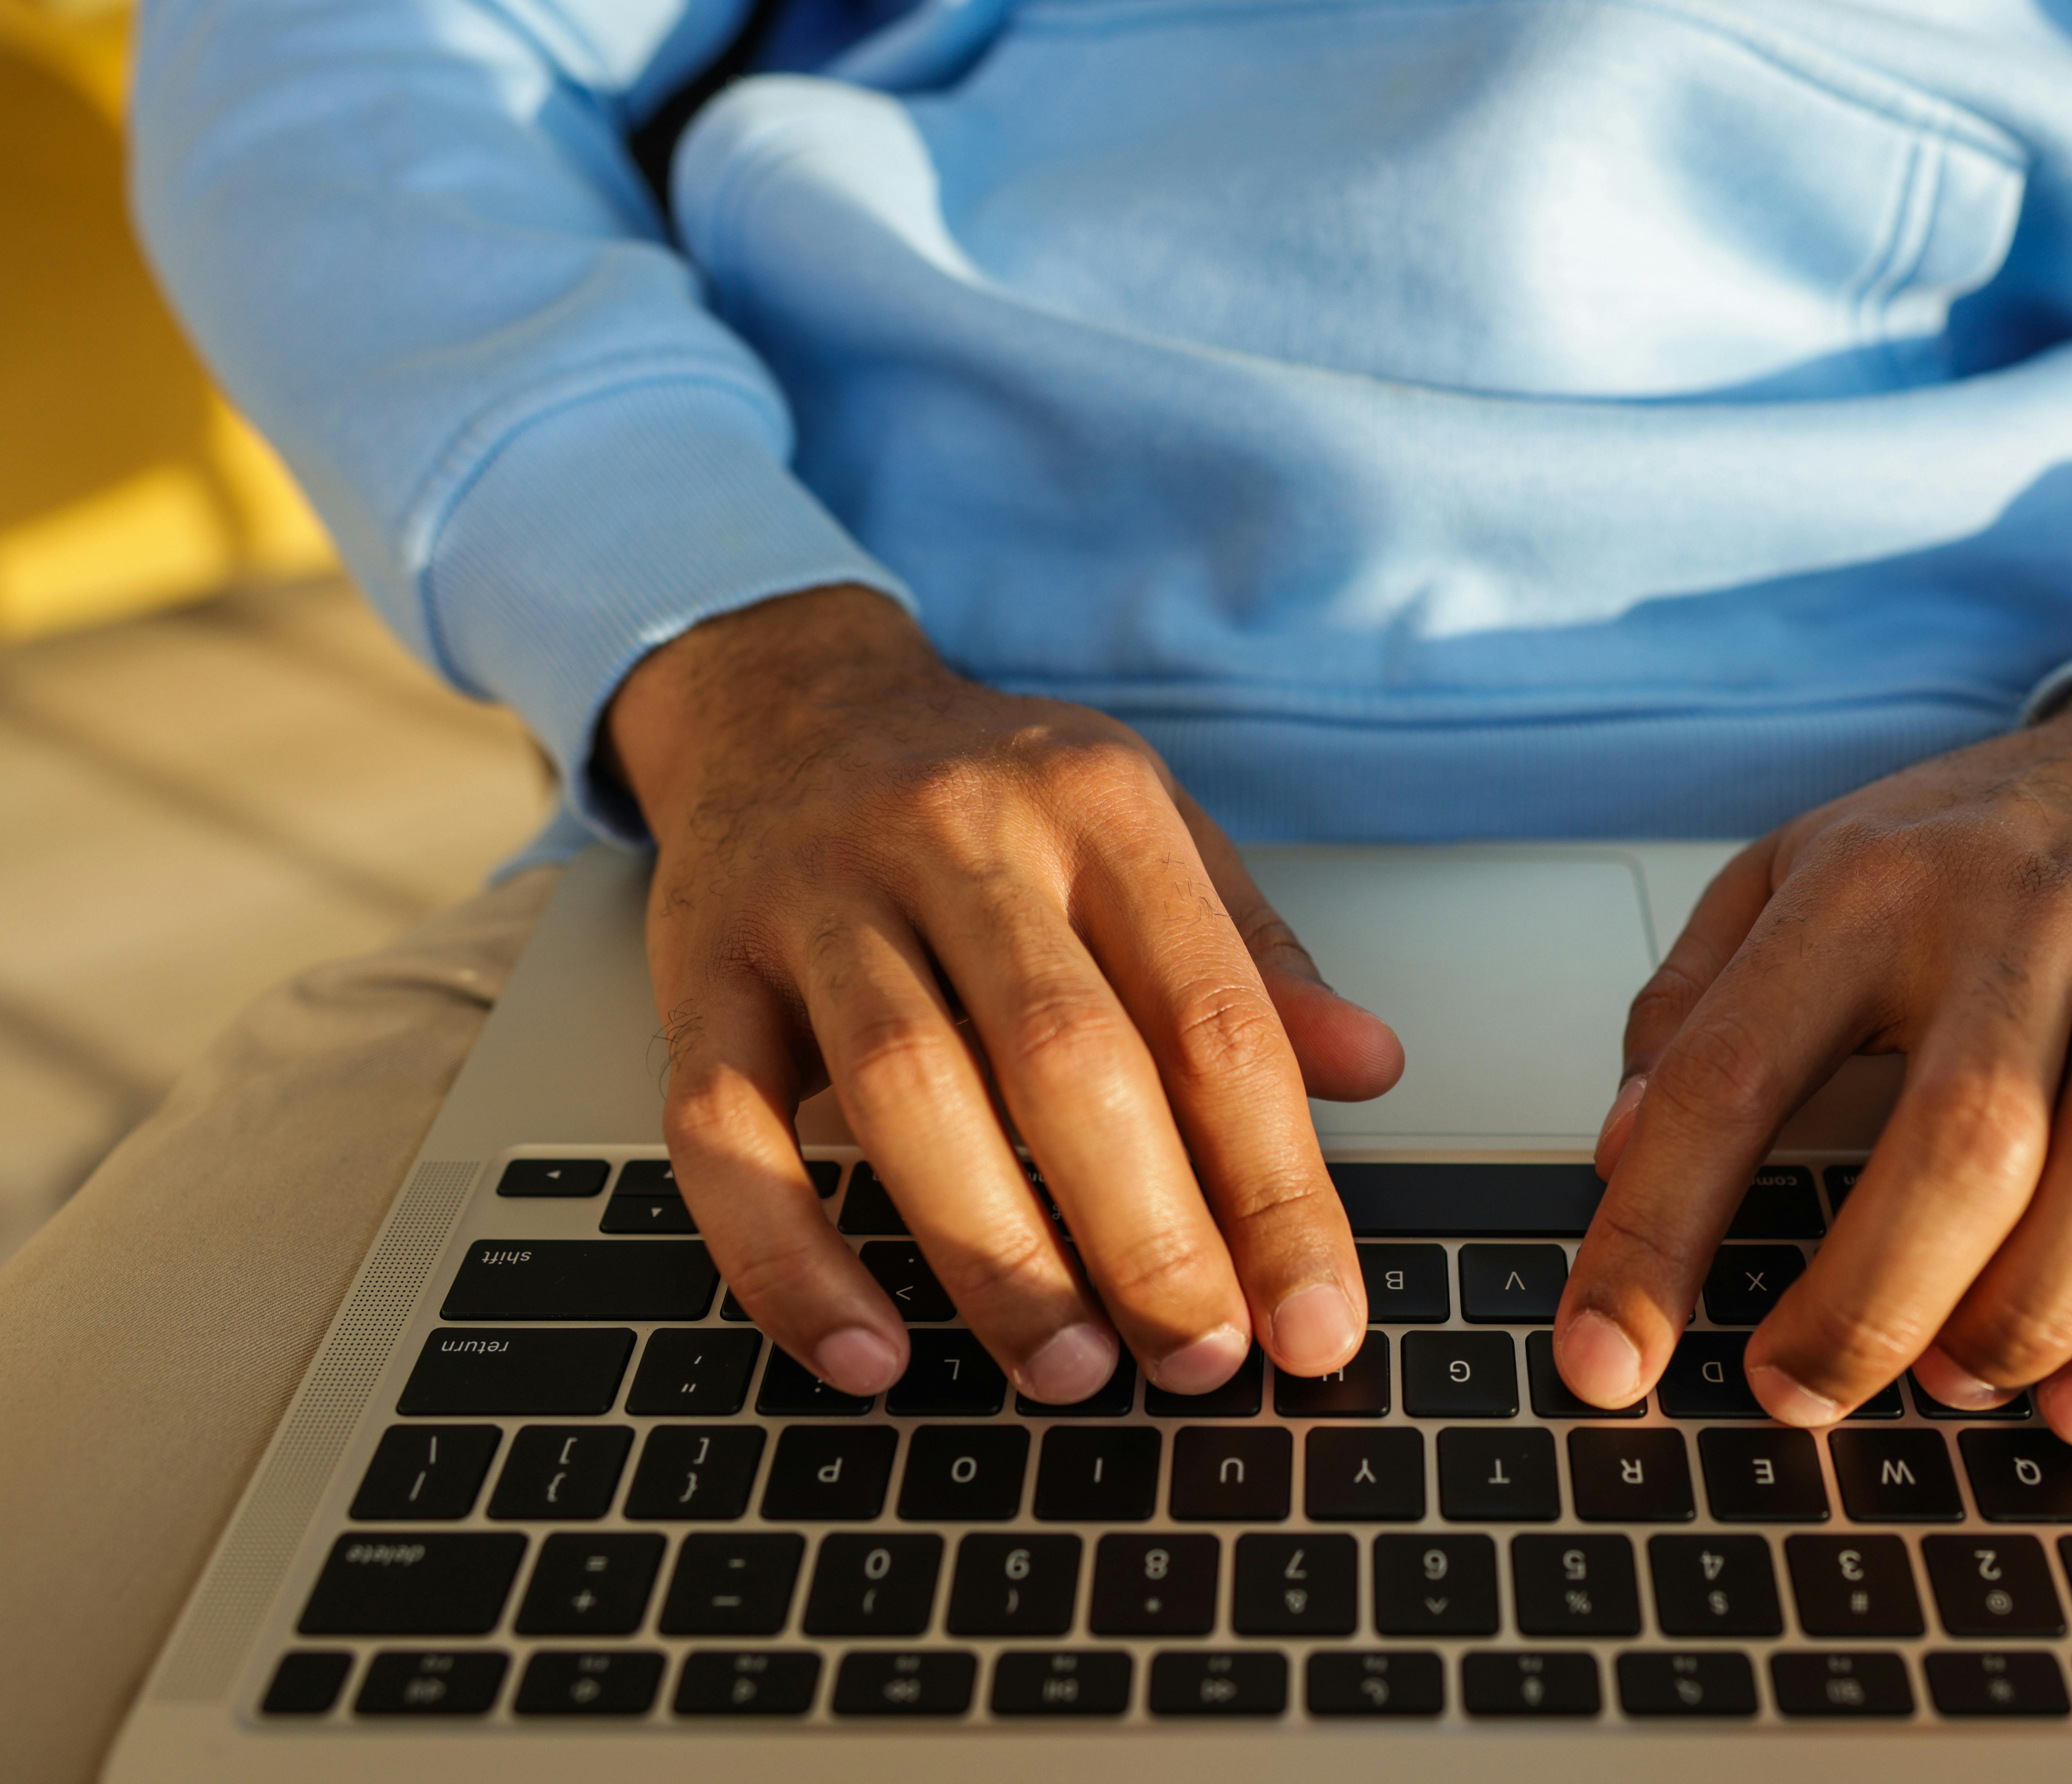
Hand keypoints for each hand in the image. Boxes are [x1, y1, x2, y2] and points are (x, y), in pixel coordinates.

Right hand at [606, 585, 1403, 1402]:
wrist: (788, 699)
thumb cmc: (991, 797)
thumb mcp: (1145, 833)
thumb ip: (1250, 961)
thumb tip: (1371, 1068)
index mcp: (1096, 808)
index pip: (1212, 1018)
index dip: (1274, 1184)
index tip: (1316, 1319)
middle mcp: (958, 838)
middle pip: (1065, 1057)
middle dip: (1148, 1234)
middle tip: (1199, 1361)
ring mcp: (817, 900)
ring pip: (907, 1092)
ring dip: (996, 1256)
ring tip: (1069, 1372)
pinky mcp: (700, 970)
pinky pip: (726, 1129)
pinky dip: (791, 1257)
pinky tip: (867, 1354)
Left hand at [1553, 685, 2071, 1445]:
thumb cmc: (1957, 854)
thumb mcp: (1788, 874)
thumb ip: (1690, 1007)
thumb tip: (1621, 1156)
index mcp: (1868, 884)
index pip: (1736, 1072)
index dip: (1657, 1231)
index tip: (1605, 1360)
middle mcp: (2021, 917)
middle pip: (1963, 1138)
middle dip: (1869, 1301)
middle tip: (1798, 1393)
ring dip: (2029, 1318)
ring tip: (1948, 1391)